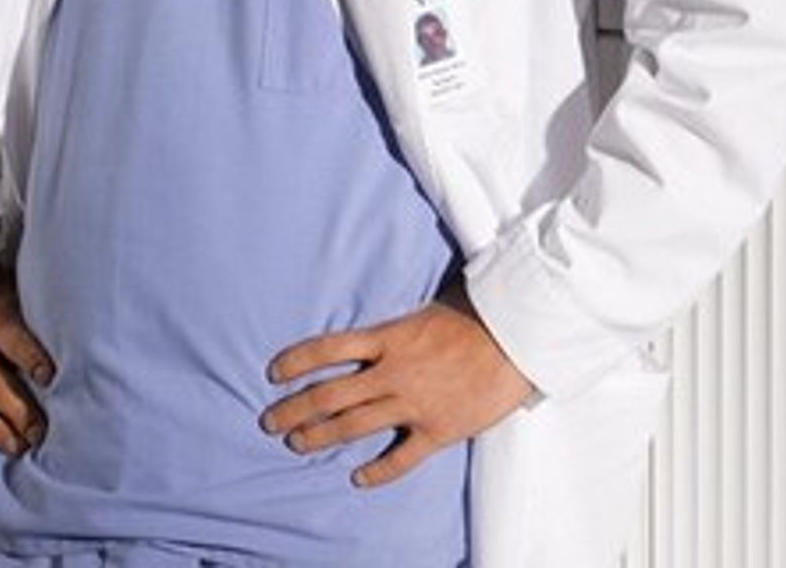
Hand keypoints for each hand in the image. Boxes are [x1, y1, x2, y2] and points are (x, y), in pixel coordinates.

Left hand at [261, 287, 533, 488]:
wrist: (516, 337)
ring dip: (320, 436)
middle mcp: (393, 372)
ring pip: (354, 426)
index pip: (328, 349)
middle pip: (330, 395)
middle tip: (269, 421)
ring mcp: (413, 403)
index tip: (273, 373)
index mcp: (388, 337)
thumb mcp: (427, 307)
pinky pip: (400, 458)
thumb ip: (397, 325)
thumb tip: (380, 326)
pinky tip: (357, 477)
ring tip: (296, 444)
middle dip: (295, 409)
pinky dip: (377, 471)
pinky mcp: (437, 430)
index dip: (297, 361)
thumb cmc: (474, 314)